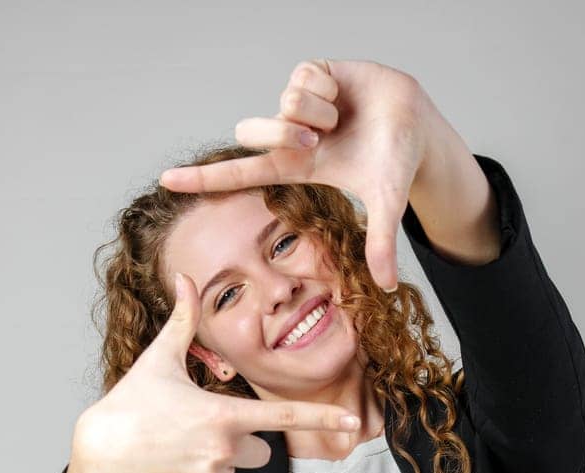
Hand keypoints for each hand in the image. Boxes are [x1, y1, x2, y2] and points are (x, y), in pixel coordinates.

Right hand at [74, 272, 361, 472]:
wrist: (100, 451)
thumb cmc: (133, 401)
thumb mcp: (159, 360)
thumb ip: (184, 322)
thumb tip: (187, 277)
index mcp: (221, 413)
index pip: (282, 416)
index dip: (320, 418)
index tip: (350, 423)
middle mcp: (222, 450)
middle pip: (262, 452)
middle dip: (240, 443)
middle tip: (198, 431)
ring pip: (236, 472)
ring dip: (216, 463)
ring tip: (178, 449)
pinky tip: (171, 469)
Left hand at [159, 59, 430, 292]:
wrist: (419, 122)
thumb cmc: (397, 162)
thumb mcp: (387, 203)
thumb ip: (381, 244)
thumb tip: (387, 287)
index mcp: (296, 167)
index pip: (240, 173)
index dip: (204, 178)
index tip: (166, 181)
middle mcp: (290, 135)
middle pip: (252, 131)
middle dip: (283, 134)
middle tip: (319, 140)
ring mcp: (298, 104)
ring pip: (283, 103)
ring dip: (317, 113)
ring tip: (341, 118)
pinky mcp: (311, 73)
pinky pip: (303, 77)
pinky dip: (328, 87)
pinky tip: (345, 94)